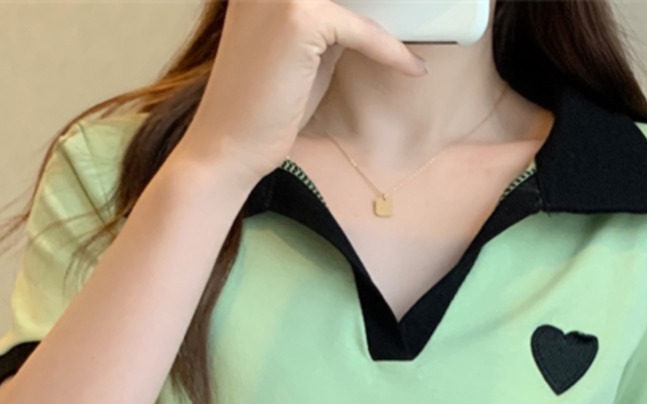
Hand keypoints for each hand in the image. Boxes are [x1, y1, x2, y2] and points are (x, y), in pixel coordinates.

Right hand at [175, 0, 428, 189]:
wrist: (228, 145)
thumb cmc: (265, 106)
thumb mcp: (301, 51)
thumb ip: (329, 24)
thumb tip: (370, 13)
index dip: (362, 5)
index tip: (386, 18)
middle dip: (379, 6)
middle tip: (414, 18)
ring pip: (358, 0)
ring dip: (392, 19)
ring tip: (417, 37)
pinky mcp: (298, 17)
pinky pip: (361, 30)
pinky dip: (390, 51)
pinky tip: (412, 68)